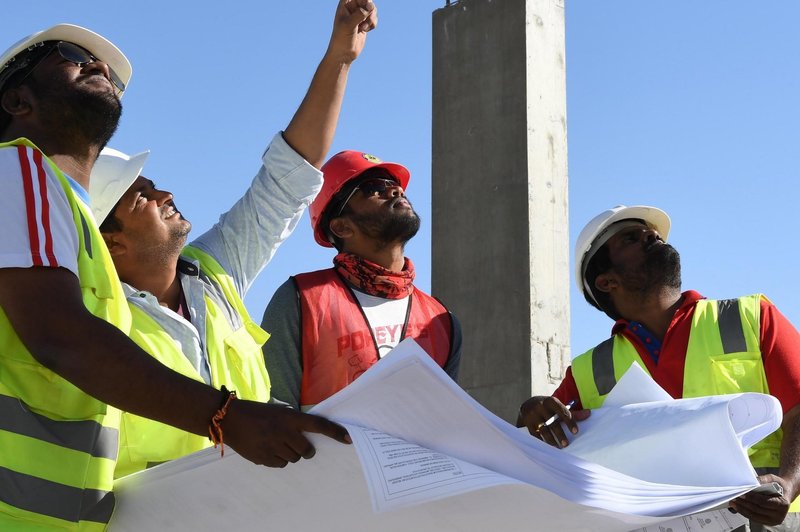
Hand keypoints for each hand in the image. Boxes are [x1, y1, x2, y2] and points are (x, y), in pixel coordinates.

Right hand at [221, 399, 350, 467]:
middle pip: (306, 450)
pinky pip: (280, 465)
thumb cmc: (257, 413)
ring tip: (277, 444)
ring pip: (293, 459)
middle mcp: (284, 432)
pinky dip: (278, 460)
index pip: (318, 425)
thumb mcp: (278, 411)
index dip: (334, 432)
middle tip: (298, 445)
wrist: (230, 419)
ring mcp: (273, 446)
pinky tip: (269, 450)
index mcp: (289, 417)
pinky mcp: (263, 458)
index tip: (348, 439)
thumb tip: (308, 436)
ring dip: (290, 454)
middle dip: (306, 450)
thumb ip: (293, 422)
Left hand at [327, 0, 377, 63]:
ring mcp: (359, 15)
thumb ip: (360, 13)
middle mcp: (352, 8)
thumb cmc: (341, 38)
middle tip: (367, 18)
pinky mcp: (364, 23)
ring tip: (364, 27)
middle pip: (367, 0)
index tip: (365, 5)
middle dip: (370, 9)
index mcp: (345, 4)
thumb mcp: (349, 24)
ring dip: (371, 18)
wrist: (343, 53)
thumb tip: (370, 5)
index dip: (363, 0)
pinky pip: (374, 18)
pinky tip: (366, 30)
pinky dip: (373, 23)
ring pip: (372, 9)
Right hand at [517, 396, 589, 448]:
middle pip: (552, 422)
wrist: (528, 405)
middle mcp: (541, 407)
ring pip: (543, 430)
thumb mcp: (558, 406)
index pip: (562, 411)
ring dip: (551, 440)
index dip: (569, 422)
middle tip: (566, 444)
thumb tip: (589, 413)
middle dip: (559, 434)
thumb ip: (573, 412)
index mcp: (550, 401)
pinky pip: (535, 434)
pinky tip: (547, 447)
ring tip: (557, 447)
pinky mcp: (527, 423)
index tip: (575, 432)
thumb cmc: (548, 407)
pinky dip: (541, 441)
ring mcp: (532, 415)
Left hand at [730, 474, 791, 525]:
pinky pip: (755, 518)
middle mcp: (779, 514)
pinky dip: (745, 513)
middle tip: (734, 497)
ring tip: (733, 503)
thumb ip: (763, 479)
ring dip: (742, 509)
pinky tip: (738, 507)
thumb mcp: (773, 479)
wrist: (785, 494)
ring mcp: (774, 520)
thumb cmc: (779, 486)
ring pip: (754, 516)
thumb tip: (753, 481)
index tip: (741, 493)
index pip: (763, 502)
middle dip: (744, 503)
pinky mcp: (768, 522)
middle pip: (757, 509)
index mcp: (782, 504)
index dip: (751, 498)